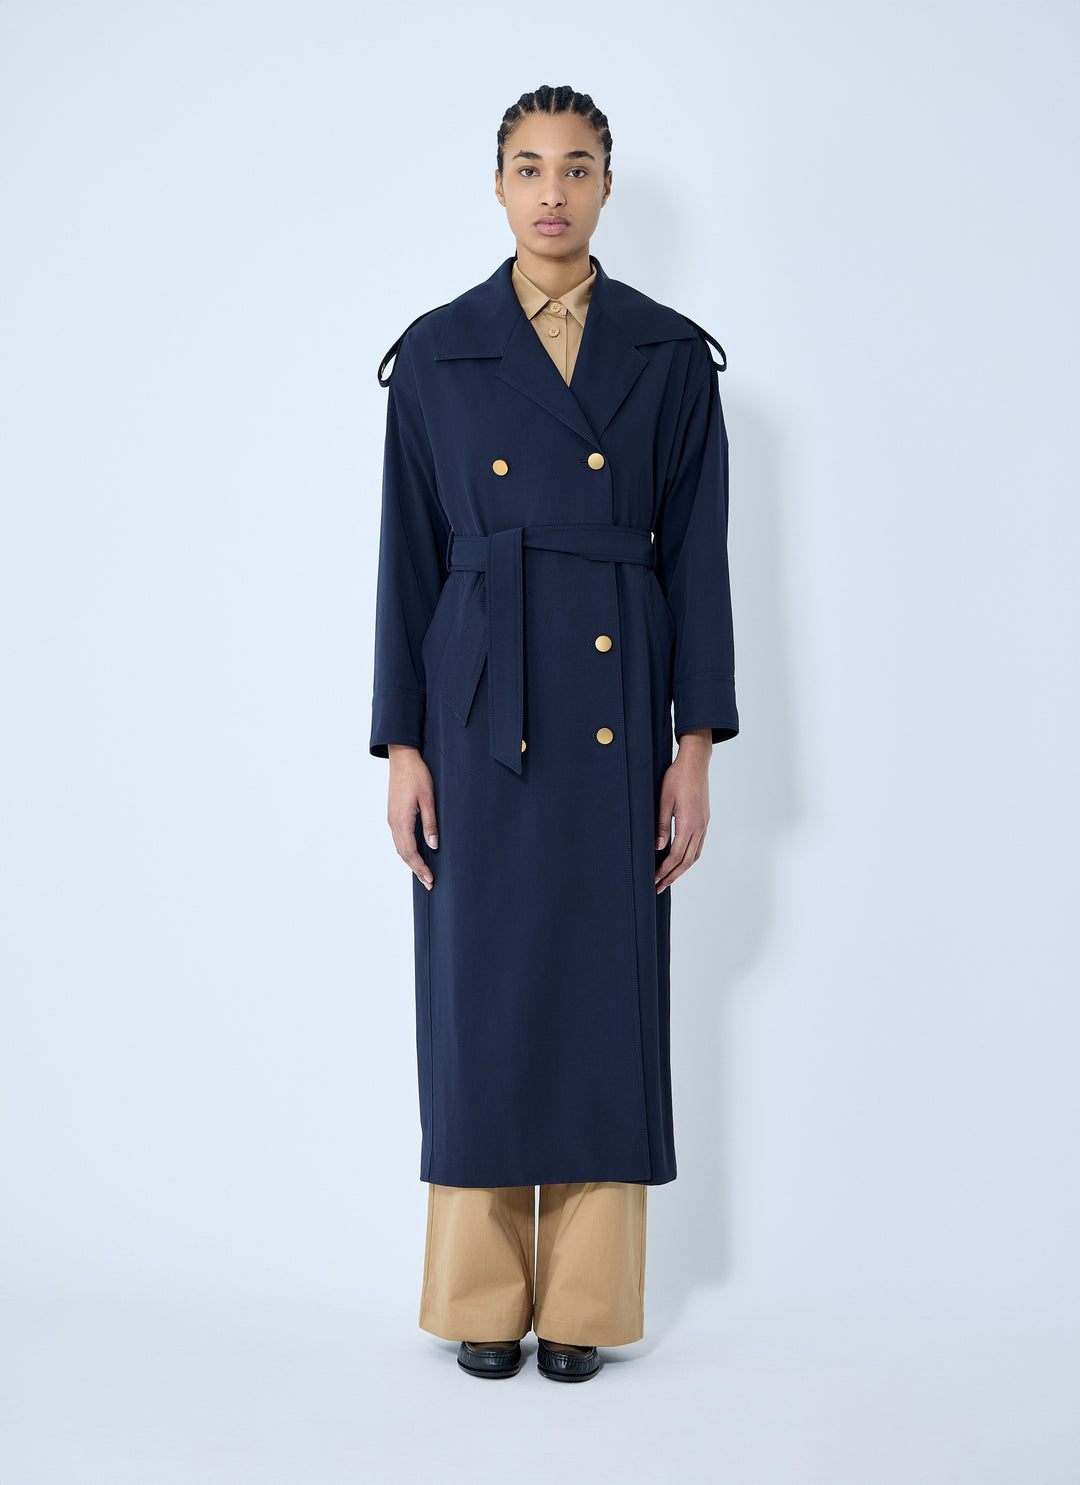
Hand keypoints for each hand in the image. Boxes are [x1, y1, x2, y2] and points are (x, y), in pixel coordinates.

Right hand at [387, 745, 438, 889]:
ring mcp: (392, 818)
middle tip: (429, 883)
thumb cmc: (417, 775)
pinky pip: (399, 838)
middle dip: (416, 869)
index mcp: (402, 820)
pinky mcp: (394, 814)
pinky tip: (414, 854)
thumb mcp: (429, 799)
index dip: (420, 867)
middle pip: (403, 853)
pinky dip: (406, 851)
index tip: (430, 879)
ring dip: (410, 862)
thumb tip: (433, 846)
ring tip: (422, 873)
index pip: (410, 851)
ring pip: (399, 847)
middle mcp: (393, 822)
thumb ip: (430, 823)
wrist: (402, 758)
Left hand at [654, 730, 711, 892]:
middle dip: (673, 876)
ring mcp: (704, 823)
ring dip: (682, 868)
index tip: (654, 879)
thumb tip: (659, 848)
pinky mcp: (705, 819)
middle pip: (687, 860)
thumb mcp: (664, 801)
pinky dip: (689, 857)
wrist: (695, 762)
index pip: (676, 856)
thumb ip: (662, 826)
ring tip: (670, 877)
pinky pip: (699, 845)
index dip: (664, 870)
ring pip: (695, 854)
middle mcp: (699, 827)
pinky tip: (681, 859)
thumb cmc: (677, 778)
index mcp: (688, 823)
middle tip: (660, 886)